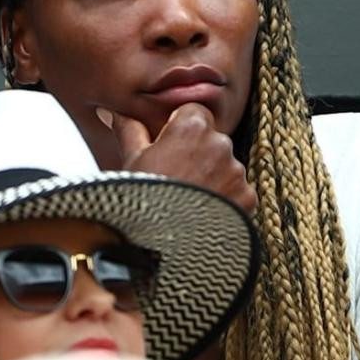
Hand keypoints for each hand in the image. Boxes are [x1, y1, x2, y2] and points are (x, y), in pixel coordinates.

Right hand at [98, 103, 257, 215]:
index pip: (194, 113)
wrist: (157, 247)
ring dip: (213, 178)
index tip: (169, 148)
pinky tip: (203, 214)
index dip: (180, 130)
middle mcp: (220, 143)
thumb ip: (128, 128)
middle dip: (198, 155)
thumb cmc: (139, 200)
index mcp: (192, 126)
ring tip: (187, 201)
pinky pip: (239, 193)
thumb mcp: (130, 160)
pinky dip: (226, 201)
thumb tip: (111, 112)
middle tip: (175, 178)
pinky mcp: (247, 197)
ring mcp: (236, 171)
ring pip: (226, 167)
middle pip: (212, 140)